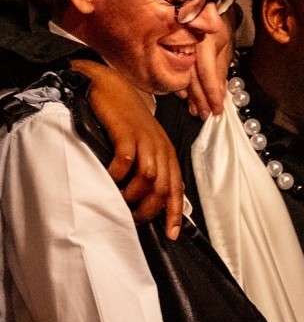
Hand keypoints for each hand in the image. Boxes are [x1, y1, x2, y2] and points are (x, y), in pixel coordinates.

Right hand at [77, 59, 184, 239]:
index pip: (176, 189)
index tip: (171, 234)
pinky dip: (117, 174)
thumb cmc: (127, 120)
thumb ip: (149, 168)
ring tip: (119, 200)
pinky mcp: (127, 131)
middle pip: (164, 188)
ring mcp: (145, 140)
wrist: (112, 87)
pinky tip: (108, 178)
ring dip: (133, 194)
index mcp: (167, 154)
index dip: (175, 213)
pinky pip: (126, 160)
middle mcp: (161, 149)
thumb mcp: (145, 145)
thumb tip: (148, 199)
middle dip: (150, 209)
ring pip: (148, 177)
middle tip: (132, 218)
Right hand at [176, 5, 235, 118]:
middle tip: (204, 115)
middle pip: (191, 78)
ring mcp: (175, 45)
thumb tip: (221, 92)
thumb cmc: (218, 23)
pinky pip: (172, 68)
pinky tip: (182, 95)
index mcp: (204, 42)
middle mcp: (186, 44)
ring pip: (181, 74)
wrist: (202, 3)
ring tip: (195, 109)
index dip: (211, 93)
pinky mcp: (168, 46)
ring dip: (189, 95)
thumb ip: (221, 68)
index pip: (207, 74)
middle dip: (199, 99)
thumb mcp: (225, 44)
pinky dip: (179, 83)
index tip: (216, 109)